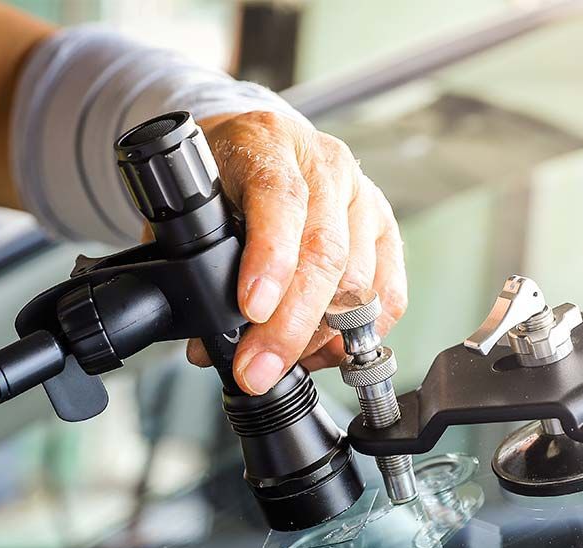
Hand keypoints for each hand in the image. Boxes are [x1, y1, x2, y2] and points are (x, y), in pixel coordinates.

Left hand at [190, 111, 407, 394]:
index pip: (279, 198)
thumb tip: (210, 347)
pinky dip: (357, 336)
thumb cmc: (222, 176)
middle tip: (258, 370)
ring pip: (358, 281)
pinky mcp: (385, 231)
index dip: (270, 258)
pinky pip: (389, 295)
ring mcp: (362, 198)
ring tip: (281, 363)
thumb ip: (193, 264)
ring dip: (319, 338)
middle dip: (290, 325)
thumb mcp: (193, 203)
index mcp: (269, 143)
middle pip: (325, 252)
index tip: (251, 309)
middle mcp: (325, 165)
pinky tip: (324, 352)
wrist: (257, 147)